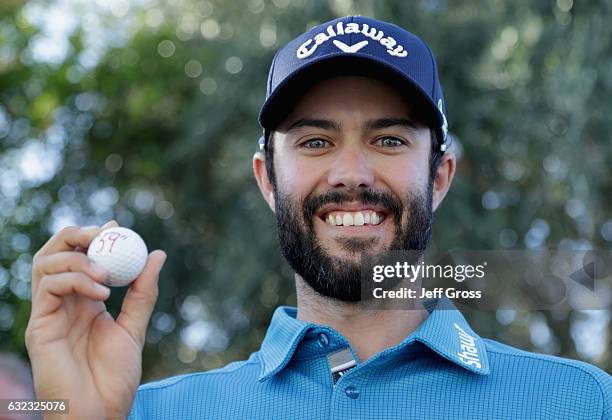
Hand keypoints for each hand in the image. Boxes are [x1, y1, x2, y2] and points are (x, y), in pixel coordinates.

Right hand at [25, 221, 165, 418]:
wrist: (100, 414)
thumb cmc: (115, 378)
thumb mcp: (134, 328)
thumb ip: (143, 293)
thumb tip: (157, 255)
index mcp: (84, 302)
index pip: (78, 256)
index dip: (94, 236)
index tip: (117, 227)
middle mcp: (63, 303)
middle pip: (54, 252)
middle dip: (77, 235)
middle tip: (104, 234)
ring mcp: (48, 314)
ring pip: (44, 263)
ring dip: (78, 257)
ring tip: (106, 275)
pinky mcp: (39, 327)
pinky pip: (49, 287)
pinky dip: (75, 279)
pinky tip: (102, 293)